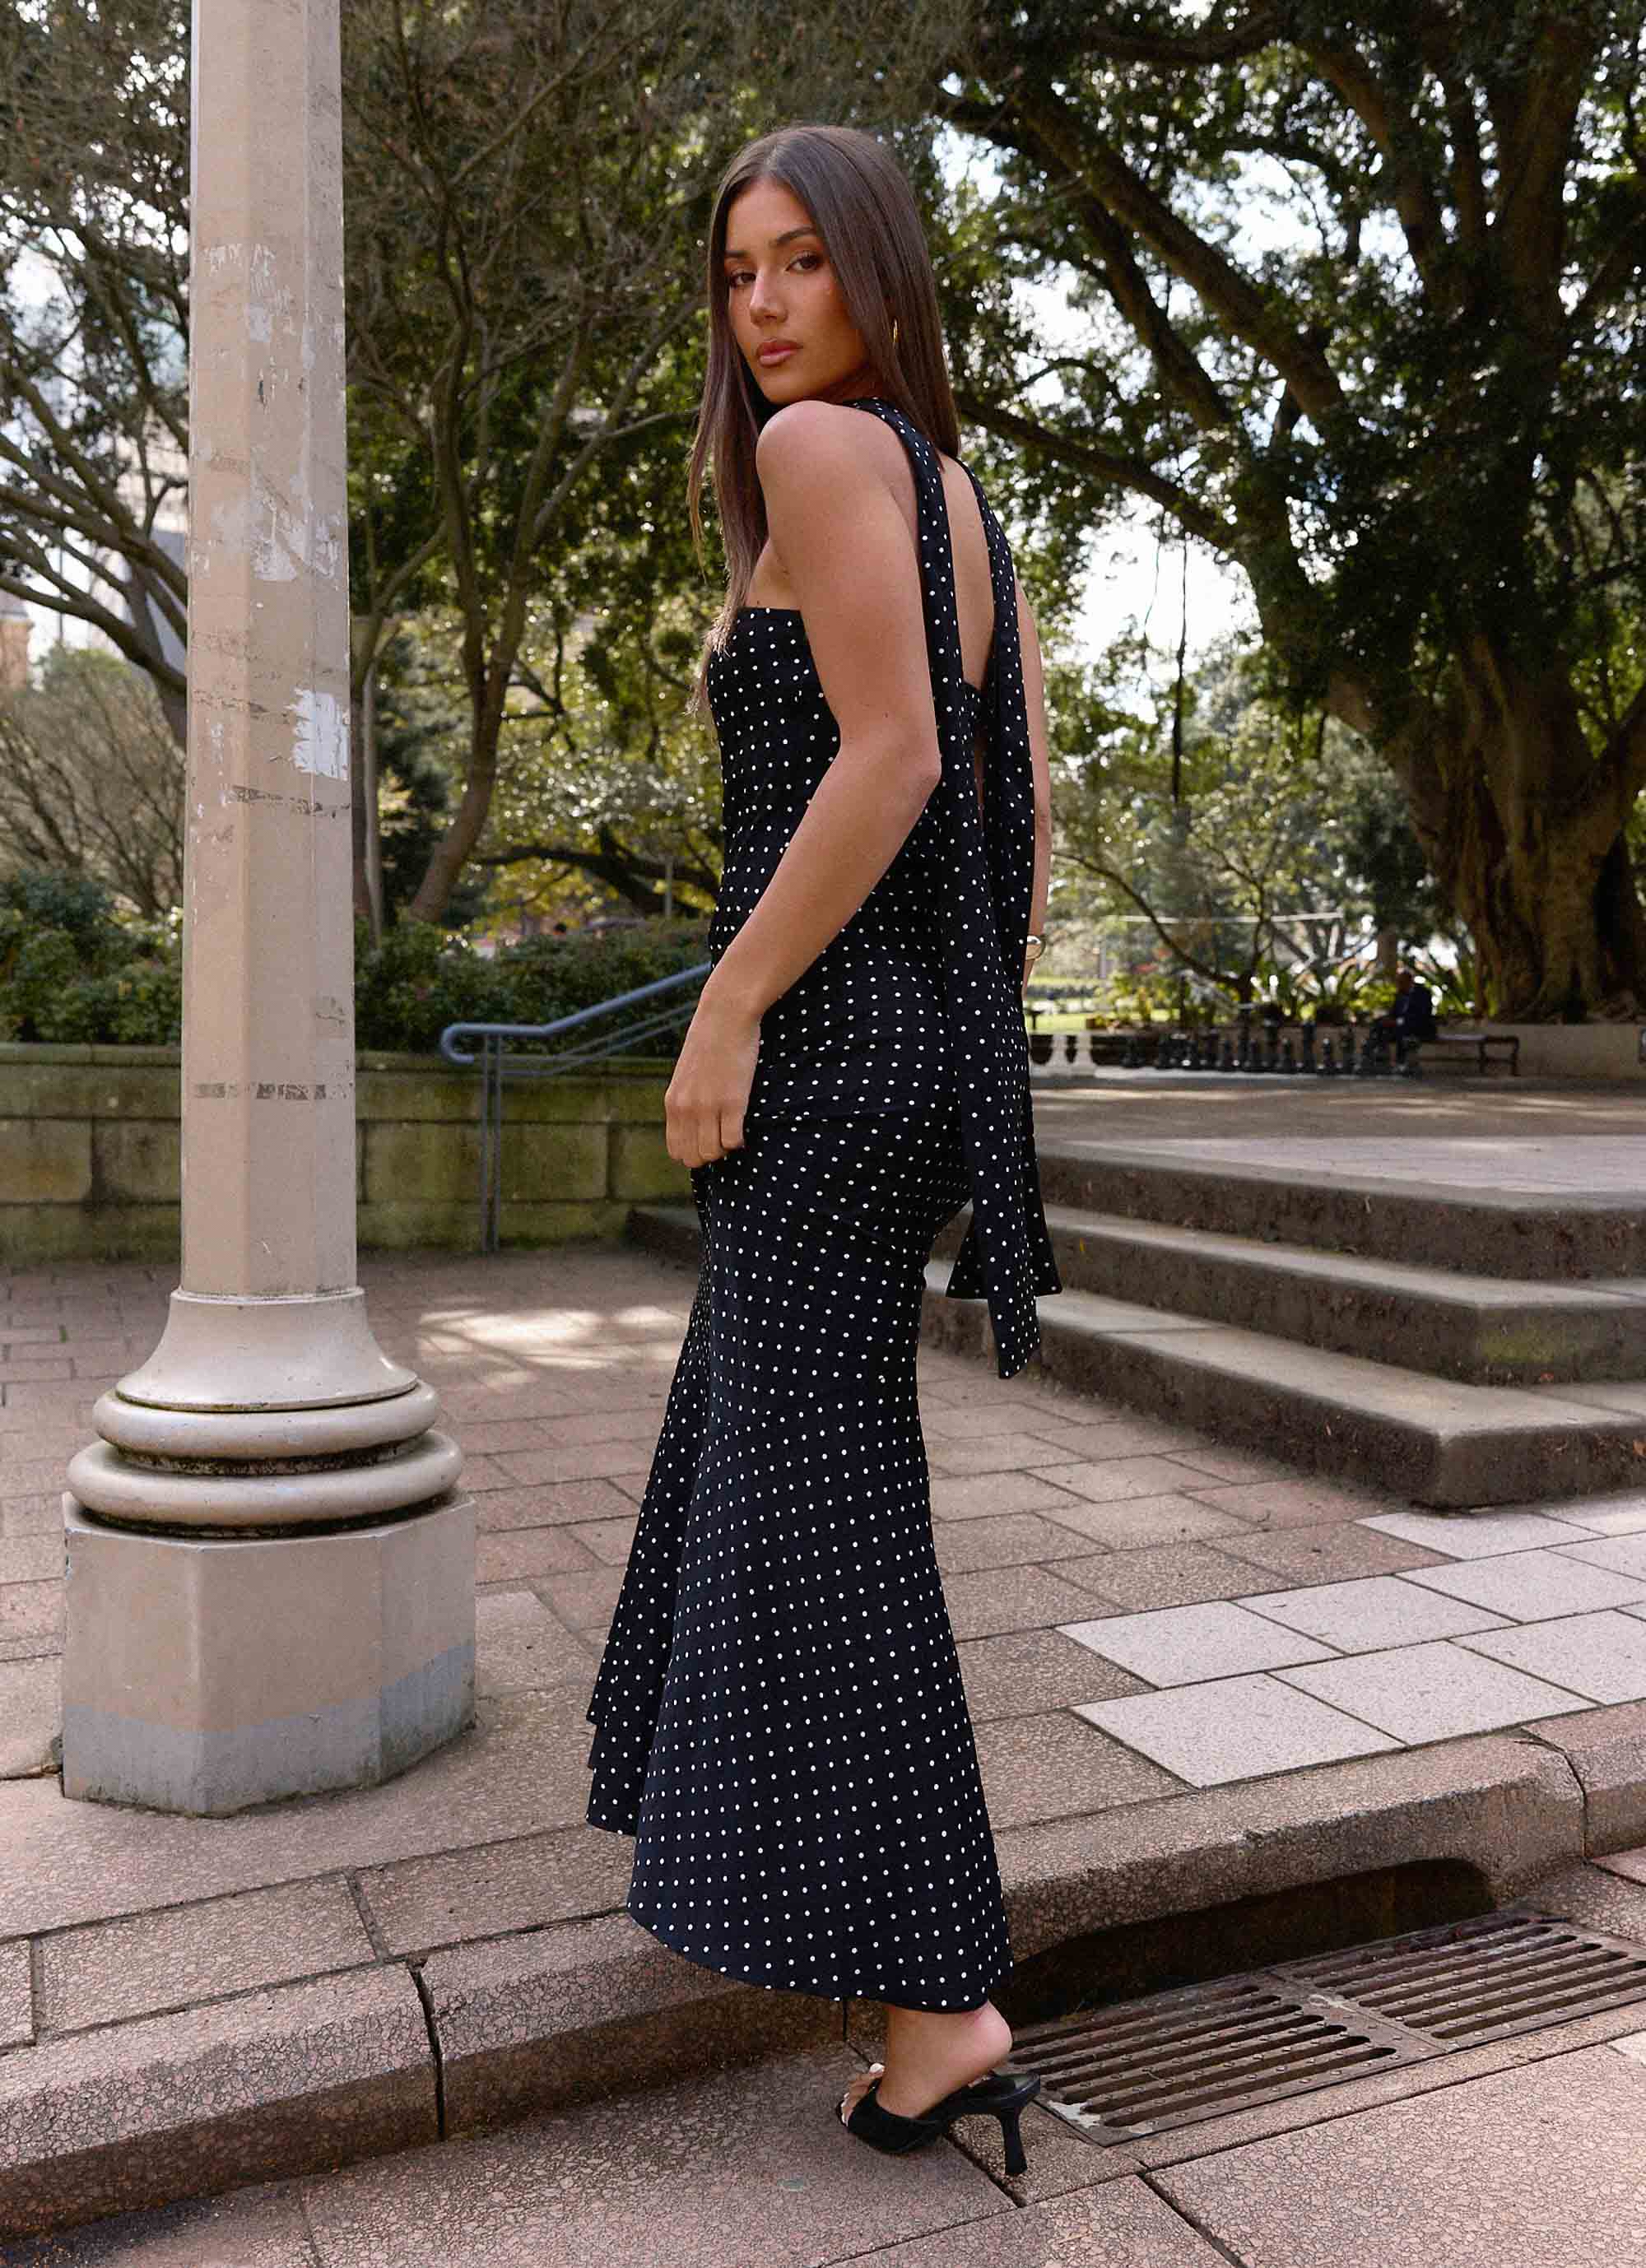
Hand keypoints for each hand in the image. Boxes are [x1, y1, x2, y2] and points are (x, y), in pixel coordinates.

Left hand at [665, 982, 761, 1167]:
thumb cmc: (710, 1041)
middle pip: (695, 1158)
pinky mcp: (733, 1102)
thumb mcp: (686, 1074)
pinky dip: (741, 1140)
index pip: (677, 1151)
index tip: (708, 1138)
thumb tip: (694, 1124)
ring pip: (714, 1153)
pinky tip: (743, 1123)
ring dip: (726, 1147)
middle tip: (723, 1135)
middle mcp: (686, 1109)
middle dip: (711, 1154)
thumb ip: (686, 1100)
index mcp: (673, 1103)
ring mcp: (708, 1107)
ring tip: (734, 1128)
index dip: (694, 1151)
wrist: (725, 1016)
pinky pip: (733, 1141)